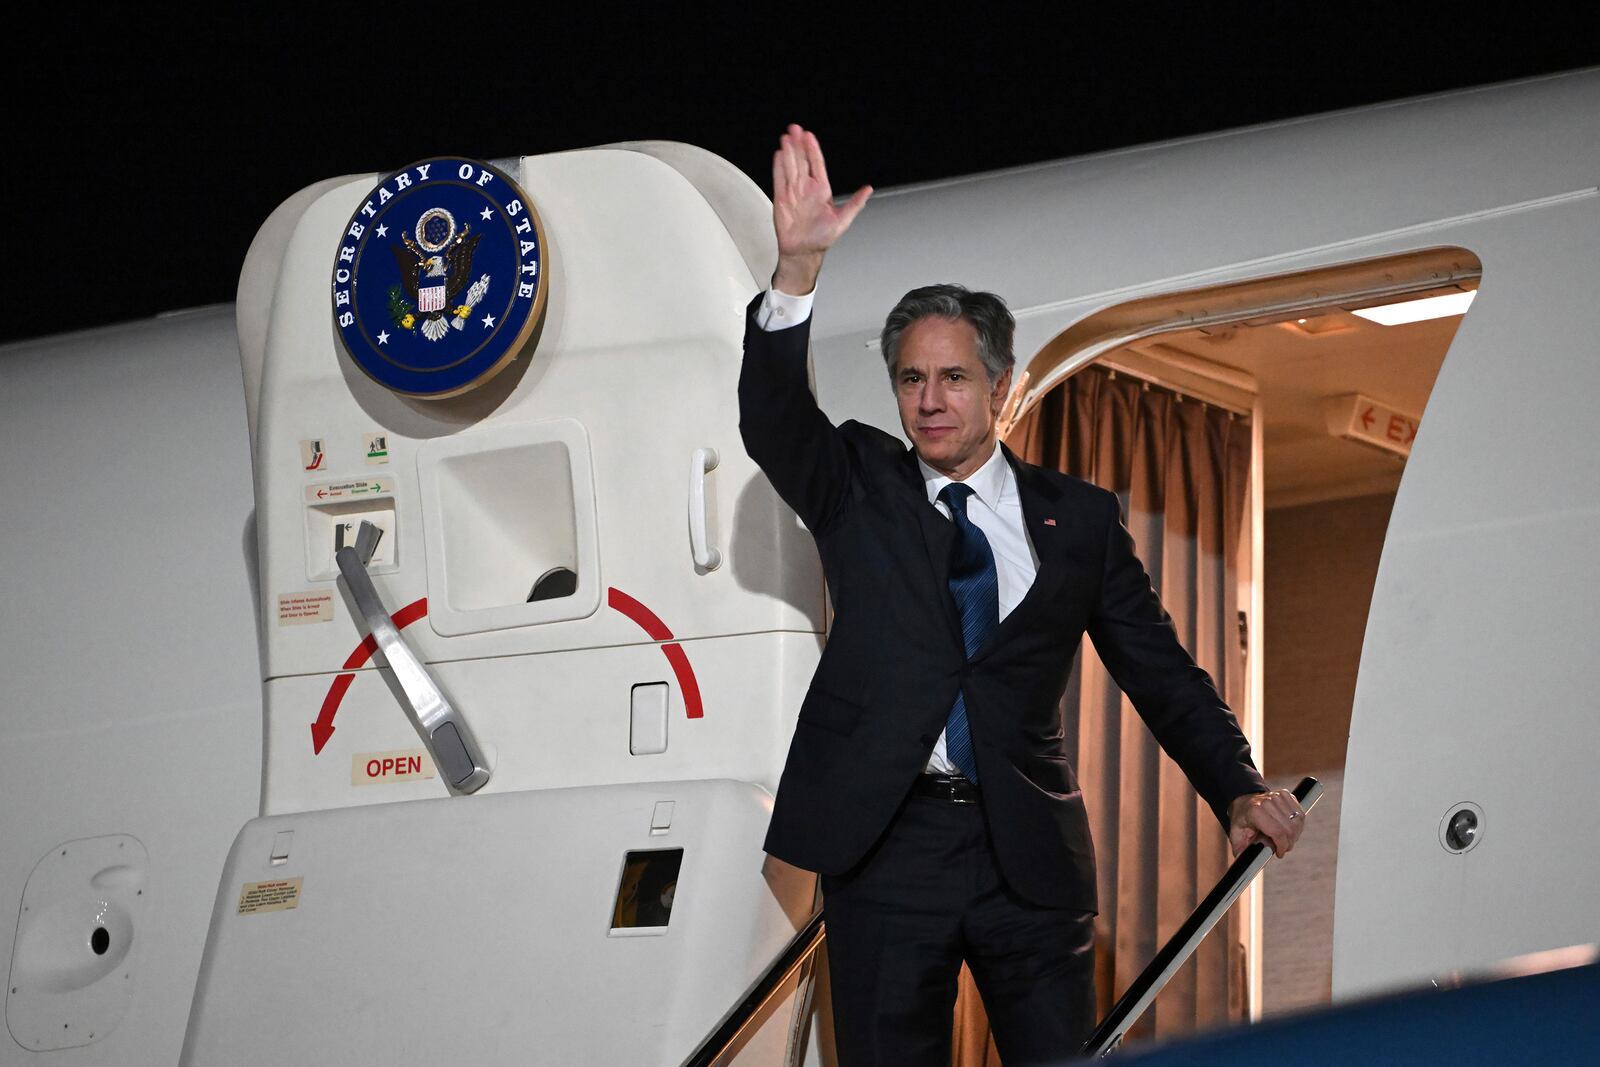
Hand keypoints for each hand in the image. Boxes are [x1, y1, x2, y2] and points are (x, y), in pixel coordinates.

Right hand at [771, 124, 871, 294]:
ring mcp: (793, 192)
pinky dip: (778, 167)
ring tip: (786, 138)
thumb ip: (855, 204)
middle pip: (802, 161)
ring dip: (788, 152)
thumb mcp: (843, 220)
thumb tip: (868, 190)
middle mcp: (807, 188)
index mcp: (821, 190)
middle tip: (794, 129)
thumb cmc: (822, 238)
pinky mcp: (782, 199)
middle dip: (798, 145)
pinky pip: (779, 180)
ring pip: (790, 167)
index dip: (813, 150)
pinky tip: (778, 155)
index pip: (817, 165)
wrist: (803, 251)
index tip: (809, 136)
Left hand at [1228, 789, 1305, 857]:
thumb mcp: (1236, 836)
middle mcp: (1267, 802)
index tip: (1279, 853)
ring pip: (1297, 823)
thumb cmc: (1241, 820)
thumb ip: (1241, 850)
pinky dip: (1298, 825)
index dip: (1282, 846)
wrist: (1244, 802)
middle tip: (1282, 848)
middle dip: (1288, 843)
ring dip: (1294, 835)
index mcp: (1255, 812)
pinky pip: (1300, 814)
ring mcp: (1278, 796)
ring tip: (1284, 839)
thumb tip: (1246, 865)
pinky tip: (1288, 828)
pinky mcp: (1286, 795)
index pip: (1277, 833)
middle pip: (1289, 829)